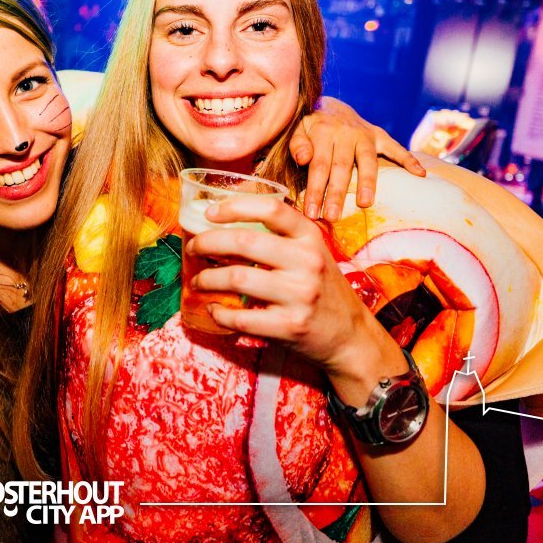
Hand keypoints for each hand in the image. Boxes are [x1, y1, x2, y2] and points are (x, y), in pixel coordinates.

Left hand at [188, 195, 402, 401]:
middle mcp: (307, 261)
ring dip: (207, 278)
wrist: (349, 335)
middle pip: (244, 241)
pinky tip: (215, 309)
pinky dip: (220, 313)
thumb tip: (227, 221)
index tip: (210, 213)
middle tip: (193, 247)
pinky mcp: (289, 326)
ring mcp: (299, 294)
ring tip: (198, 280)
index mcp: (310, 237)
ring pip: (237, 278)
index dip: (235, 206)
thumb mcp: (312, 253)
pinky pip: (241, 317)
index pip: (271, 209)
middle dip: (207, 242)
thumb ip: (281, 237)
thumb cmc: (322, 288)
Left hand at [289, 97, 424, 219]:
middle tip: (333, 216)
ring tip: (366, 204)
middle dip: (337, 194)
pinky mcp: (379, 135)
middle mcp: (346, 133)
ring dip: (368, 183)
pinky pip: (395, 148)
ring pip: (367, 161)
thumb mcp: (297, 128)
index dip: (315, 190)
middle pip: (342, 168)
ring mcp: (365, 135)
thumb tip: (303, 159)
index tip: (311, 213)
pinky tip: (420, 174)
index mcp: (323, 132)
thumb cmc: (310, 125)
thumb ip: (297, 144)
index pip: (319, 166)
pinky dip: (408, 160)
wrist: (330, 104)